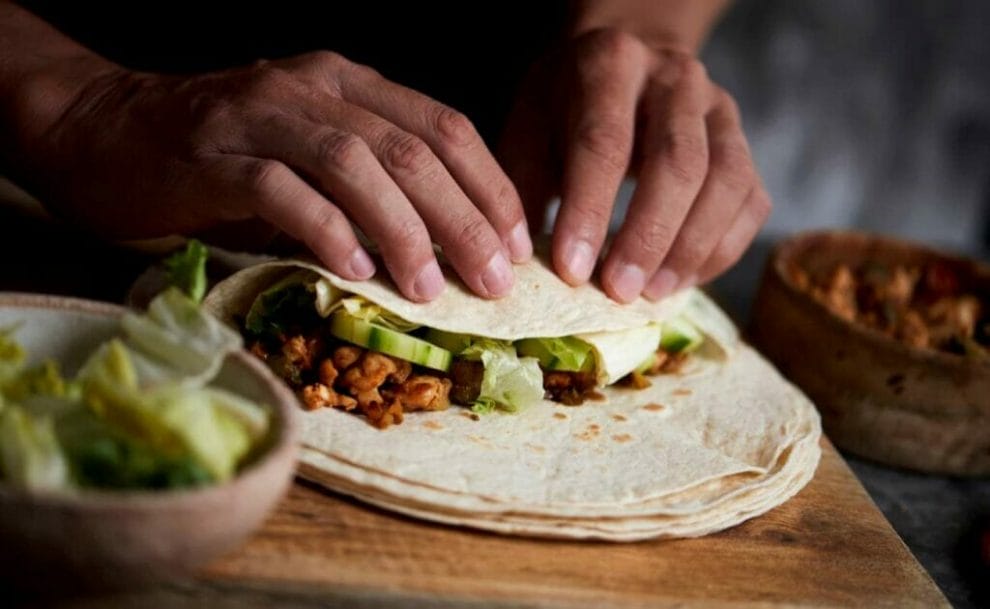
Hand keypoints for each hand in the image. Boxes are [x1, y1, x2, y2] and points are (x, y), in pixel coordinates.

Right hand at [21, 52, 531, 301]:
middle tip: (491, 281)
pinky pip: (280, 188)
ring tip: (427, 287)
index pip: (444, 127)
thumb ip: (370, 185)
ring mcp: (258, 115)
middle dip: (462, 219)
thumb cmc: (221, 156)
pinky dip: (325, 228)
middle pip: (411, 150)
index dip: (489, 187)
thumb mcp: (309, 155)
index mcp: (349, 84)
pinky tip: (353, 268)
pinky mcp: (209, 154)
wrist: (102, 130)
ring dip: (402, 229)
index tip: (516, 245)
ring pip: (354, 163)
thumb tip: (446, 251)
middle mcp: (311, 87)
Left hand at [499, 28, 769, 302]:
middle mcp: (676, 78)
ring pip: (726, 182)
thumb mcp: (530, 129)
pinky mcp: (745, 144)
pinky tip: (681, 281)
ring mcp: (720, 109)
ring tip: (652, 294)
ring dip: (690, 248)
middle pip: (677, 161)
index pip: (604, 142)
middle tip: (618, 291)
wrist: (625, 70)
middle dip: (648, 236)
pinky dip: (720, 251)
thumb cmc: (567, 110)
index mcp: (611, 63)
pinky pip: (750, 202)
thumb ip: (523, 187)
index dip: (589, 210)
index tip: (571, 270)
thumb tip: (519, 261)